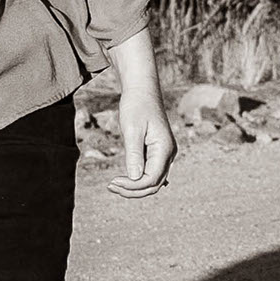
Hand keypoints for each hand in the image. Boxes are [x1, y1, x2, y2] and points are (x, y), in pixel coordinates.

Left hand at [111, 32, 174, 192]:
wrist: (142, 90)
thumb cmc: (136, 106)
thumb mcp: (132, 129)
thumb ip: (134, 154)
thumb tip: (134, 178)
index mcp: (165, 149)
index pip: (151, 179)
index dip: (132, 186)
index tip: (112, 182)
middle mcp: (169, 154)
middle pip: (153, 184)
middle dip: (132, 190)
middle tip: (110, 186)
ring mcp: (165, 153)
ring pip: (153, 180)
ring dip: (134, 186)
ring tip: (113, 184)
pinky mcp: (159, 151)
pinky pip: (152, 172)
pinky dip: (139, 179)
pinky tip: (125, 181)